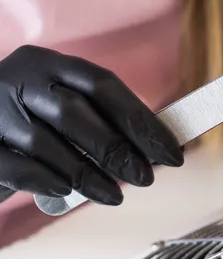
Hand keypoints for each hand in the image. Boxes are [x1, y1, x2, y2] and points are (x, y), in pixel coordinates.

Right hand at [0, 45, 182, 205]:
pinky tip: (65, 191)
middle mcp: (21, 78)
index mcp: (52, 64)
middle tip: (146, 177)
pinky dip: (43, 179)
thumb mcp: (65, 104)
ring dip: (86, 173)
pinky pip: (13, 165)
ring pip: (45, 142)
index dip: (141, 120)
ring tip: (115, 195)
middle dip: (116, 149)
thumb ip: (101, 119)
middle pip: (74, 112)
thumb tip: (154, 148)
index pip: (104, 85)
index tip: (170, 151)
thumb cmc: (35, 116)